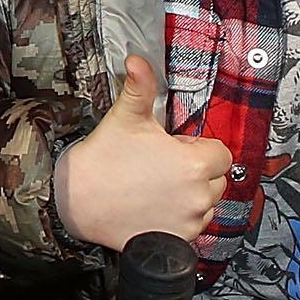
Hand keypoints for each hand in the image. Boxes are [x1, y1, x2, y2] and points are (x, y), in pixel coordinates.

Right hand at [56, 54, 233, 250]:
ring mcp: (189, 222)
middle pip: (217, 178)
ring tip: (158, 186)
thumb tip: (138, 60)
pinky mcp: (178, 240)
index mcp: (193, 164)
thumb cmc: (104, 159)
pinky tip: (156, 206)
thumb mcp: (126, 116)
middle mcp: (198, 196)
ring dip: (191, 194)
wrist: (77, 200)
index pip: (221, 153)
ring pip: (206, 203)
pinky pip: (194, 226)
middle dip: (196, 170)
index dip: (198, 147)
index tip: (175, 147)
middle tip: (163, 165)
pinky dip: (181, 217)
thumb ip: (140, 85)